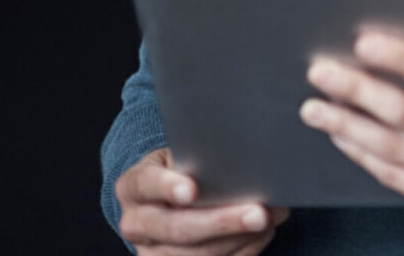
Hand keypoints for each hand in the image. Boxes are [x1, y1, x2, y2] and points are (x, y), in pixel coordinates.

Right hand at [114, 147, 288, 254]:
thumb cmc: (180, 170)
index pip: (145, 184)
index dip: (167, 187)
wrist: (165, 200)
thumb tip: (239, 160)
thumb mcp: (179, 157)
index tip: (192, 189)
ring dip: (240, 238)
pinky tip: (262, 234)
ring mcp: (151, 252)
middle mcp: (135, 223)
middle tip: (258, 213)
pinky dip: (243, 250)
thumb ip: (198, 158)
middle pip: (177, 227)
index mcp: (132, 187)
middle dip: (222, 222)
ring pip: (197, 254)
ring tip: (272, 218)